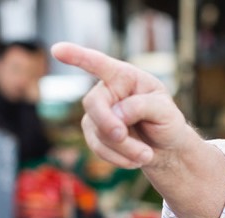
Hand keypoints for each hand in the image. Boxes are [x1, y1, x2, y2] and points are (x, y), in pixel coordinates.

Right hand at [50, 42, 196, 169]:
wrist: (165, 148)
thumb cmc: (167, 122)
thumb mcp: (166, 111)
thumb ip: (143, 106)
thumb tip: (116, 113)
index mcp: (125, 77)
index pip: (99, 64)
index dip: (77, 56)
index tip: (58, 49)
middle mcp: (107, 91)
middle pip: (94, 104)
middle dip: (109, 124)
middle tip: (124, 137)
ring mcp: (97, 113)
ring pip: (98, 132)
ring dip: (124, 149)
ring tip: (146, 155)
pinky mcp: (94, 134)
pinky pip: (98, 148)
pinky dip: (119, 158)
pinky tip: (135, 160)